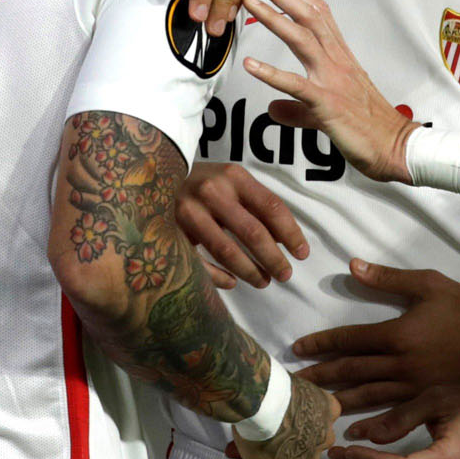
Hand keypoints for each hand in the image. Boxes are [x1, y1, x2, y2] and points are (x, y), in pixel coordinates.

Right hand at [179, 162, 309, 289]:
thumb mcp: (233, 182)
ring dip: (250, 271)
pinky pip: (199, 262)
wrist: (157, 176)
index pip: (271, 207)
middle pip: (252, 232)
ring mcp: (188, 212)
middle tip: (285, 274)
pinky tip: (232, 283)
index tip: (302, 253)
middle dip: (273, 258)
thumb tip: (285, 239)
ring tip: (263, 281)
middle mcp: (212, 192)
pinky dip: (218, 277)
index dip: (291, 233)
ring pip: (226, 250)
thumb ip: (257, 204)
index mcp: (234, 177)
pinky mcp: (171, 231)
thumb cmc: (205, 182)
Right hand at [222, 371, 339, 458]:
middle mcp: (320, 438)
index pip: (308, 423)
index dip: (284, 427)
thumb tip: (258, 388)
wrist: (265, 401)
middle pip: (291, 447)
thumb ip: (280, 392)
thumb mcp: (282, 382)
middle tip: (238, 448)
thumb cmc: (270, 386)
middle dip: (266, 448)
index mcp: (325, 410)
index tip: (270, 429)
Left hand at [241, 0, 414, 182]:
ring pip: (301, 38)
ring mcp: (333, 80)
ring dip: (272, 16)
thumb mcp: (326, 112)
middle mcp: (337, 61)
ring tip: (247, 0)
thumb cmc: (368, 127)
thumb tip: (273, 108)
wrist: (395, 147)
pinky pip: (296, 85)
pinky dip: (272, 74)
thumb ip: (297, 108)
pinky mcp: (327, 104)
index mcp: (340, 57)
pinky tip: (250, 65)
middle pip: (308, 16)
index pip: (318, 14)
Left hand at [292, 261, 459, 409]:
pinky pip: (392, 413)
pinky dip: (370, 422)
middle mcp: (401, 363)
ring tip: (313, 406)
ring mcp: (414, 386)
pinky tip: (354, 431)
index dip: (322, 343)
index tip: (299, 348)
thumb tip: (352, 266)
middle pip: (351, 371)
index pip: (350, 339)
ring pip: (367, 395)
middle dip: (320, 376)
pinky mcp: (426, 399)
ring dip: (337, 400)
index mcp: (398, 333)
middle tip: (293, 385)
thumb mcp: (428, 284)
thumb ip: (388, 278)